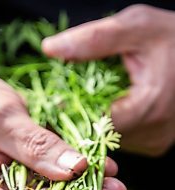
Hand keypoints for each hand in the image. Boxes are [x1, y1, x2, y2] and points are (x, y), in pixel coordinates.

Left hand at [42, 5, 174, 156]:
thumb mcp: (136, 27)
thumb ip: (93, 40)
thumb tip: (51, 48)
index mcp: (148, 107)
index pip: (92, 123)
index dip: (71, 110)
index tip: (57, 98)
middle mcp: (152, 133)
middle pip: (98, 136)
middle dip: (83, 114)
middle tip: (75, 92)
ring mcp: (154, 142)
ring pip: (108, 140)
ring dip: (97, 120)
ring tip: (98, 95)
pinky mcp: (154, 145)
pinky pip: (121, 140)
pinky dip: (113, 124)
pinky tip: (115, 104)